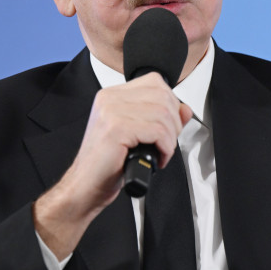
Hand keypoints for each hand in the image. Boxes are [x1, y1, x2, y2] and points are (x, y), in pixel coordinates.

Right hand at [33, 72, 191, 258]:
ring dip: (170, 138)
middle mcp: (110, 99)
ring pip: (163, 113)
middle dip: (174, 123)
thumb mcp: (139, 135)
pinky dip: (165, 147)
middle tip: (166, 143)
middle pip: (163, 96)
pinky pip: (157, 131)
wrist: (85, 187)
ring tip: (160, 152)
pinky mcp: (116, 128)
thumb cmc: (108, 164)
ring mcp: (111, 112)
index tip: (168, 125)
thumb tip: (185, 109)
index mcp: (113, 95)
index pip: (155, 82)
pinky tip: (157, 158)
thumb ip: (163, 118)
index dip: (170, 104)